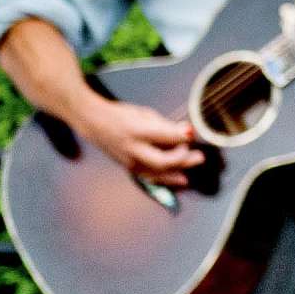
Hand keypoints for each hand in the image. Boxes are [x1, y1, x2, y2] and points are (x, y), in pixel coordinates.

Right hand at [81, 99, 204, 188]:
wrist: (95, 124)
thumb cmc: (122, 116)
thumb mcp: (144, 114)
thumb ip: (166, 124)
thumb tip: (188, 131)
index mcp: (136, 130)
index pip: (163, 135)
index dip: (181, 135)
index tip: (193, 132)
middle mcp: (132, 149)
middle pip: (162, 161)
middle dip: (183, 159)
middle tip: (199, 155)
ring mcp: (130, 162)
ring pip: (158, 174)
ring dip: (179, 172)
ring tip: (194, 166)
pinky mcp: (130, 169)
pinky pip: (151, 178)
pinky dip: (168, 179)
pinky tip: (181, 178)